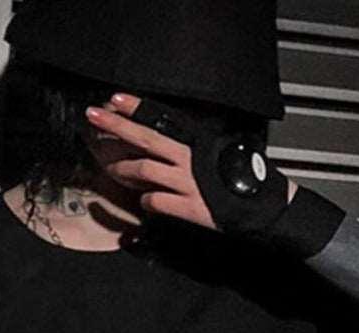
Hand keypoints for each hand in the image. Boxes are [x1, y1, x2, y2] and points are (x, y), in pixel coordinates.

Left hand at [85, 92, 293, 234]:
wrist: (264, 205)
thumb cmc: (245, 179)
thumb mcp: (220, 154)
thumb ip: (195, 150)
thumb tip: (171, 149)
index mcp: (198, 142)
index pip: (162, 120)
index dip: (137, 108)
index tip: (114, 99)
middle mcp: (190, 159)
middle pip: (146, 139)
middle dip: (116, 126)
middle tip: (94, 118)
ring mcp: (189, 183)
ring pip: (145, 170)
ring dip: (125, 168)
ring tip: (114, 168)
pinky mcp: (190, 208)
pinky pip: (157, 202)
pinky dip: (146, 201)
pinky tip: (145, 201)